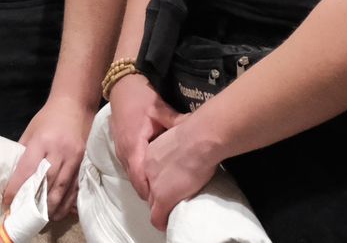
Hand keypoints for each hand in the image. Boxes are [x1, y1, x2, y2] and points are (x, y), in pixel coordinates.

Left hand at [2, 93, 89, 219]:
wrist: (76, 104)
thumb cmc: (49, 117)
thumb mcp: (31, 131)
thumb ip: (24, 152)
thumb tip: (14, 176)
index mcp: (42, 141)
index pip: (28, 170)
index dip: (17, 188)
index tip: (8, 201)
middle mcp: (60, 151)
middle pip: (47, 182)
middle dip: (35, 202)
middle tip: (25, 215)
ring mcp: (75, 157)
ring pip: (63, 188)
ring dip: (52, 207)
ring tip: (43, 219)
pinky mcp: (86, 162)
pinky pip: (77, 187)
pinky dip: (68, 201)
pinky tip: (61, 211)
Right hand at [108, 73, 179, 199]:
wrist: (122, 85)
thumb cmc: (140, 96)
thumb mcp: (160, 109)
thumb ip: (176, 123)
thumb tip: (198, 129)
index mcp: (133, 144)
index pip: (139, 177)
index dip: (150, 191)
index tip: (164, 201)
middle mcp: (123, 151)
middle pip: (135, 180)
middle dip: (149, 192)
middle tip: (168, 201)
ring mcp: (120, 150)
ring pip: (132, 175)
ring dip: (145, 184)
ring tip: (164, 192)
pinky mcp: (121, 147)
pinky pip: (130, 167)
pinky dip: (141, 174)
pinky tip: (155, 176)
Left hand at [143, 113, 224, 229]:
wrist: (198, 139)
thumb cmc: (196, 129)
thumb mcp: (181, 125)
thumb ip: (179, 128)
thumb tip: (189, 123)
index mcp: (151, 152)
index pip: (150, 172)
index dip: (159, 179)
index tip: (169, 181)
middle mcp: (148, 168)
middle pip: (148, 188)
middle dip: (157, 193)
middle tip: (171, 196)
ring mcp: (155, 184)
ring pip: (152, 203)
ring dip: (160, 207)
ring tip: (171, 209)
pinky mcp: (163, 197)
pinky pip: (157, 216)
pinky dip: (162, 222)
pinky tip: (167, 223)